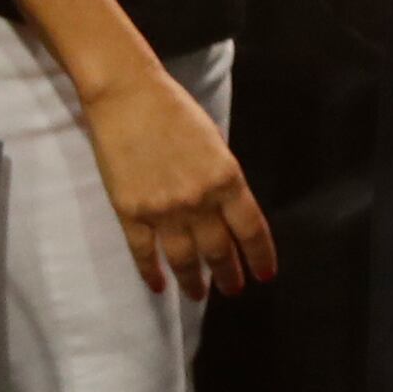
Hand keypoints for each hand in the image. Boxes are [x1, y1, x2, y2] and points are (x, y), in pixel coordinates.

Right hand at [77, 57, 277, 297]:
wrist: (128, 96)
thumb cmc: (175, 112)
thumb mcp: (215, 144)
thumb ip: (223, 181)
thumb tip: (227, 214)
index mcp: (227, 179)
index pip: (251, 230)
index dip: (260, 257)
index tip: (264, 275)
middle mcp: (199, 201)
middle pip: (220, 250)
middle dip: (229, 275)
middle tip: (233, 290)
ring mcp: (163, 210)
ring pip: (184, 259)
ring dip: (194, 282)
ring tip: (199, 295)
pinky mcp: (131, 213)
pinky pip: (144, 253)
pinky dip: (152, 273)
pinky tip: (159, 285)